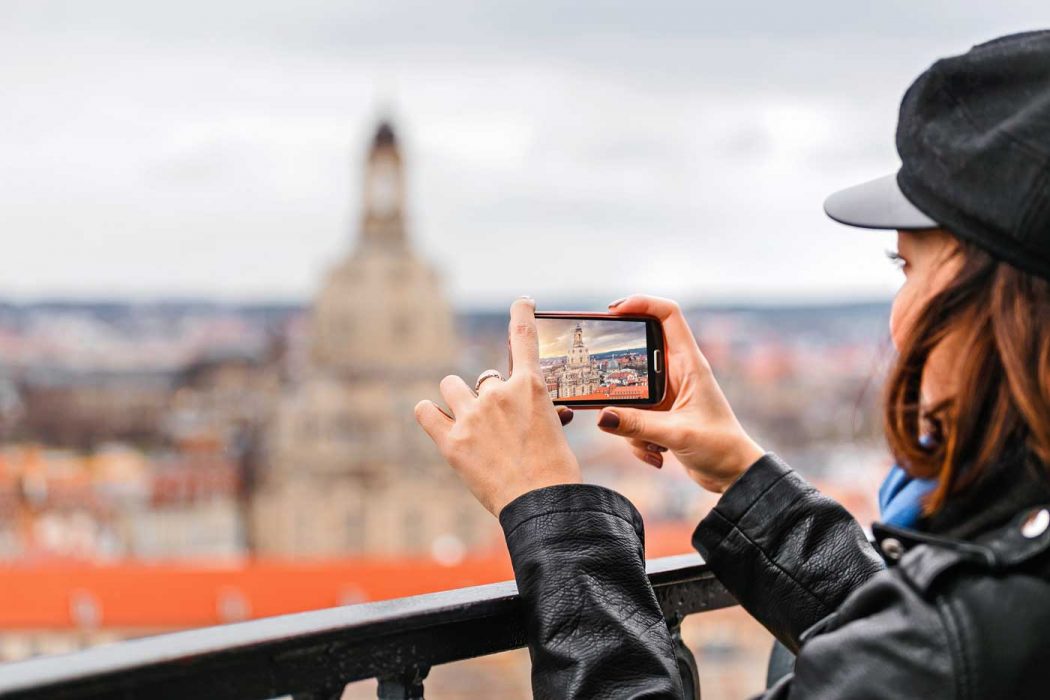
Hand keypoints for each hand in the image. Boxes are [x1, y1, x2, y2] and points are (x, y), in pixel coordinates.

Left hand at [415, 297, 581, 515]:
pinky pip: (425, 412)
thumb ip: (537, 411)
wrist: (542, 505)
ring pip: (451, 386)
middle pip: (484, 379)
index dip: (521, 313)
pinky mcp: (451, 441)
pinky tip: (433, 418)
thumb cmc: (556, 473)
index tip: (521, 301)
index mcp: (531, 387)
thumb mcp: (555, 432)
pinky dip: (428, 413)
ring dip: (458, 399)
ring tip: (468, 420)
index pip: (524, 336)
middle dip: (491, 397)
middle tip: (501, 426)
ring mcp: (472, 415)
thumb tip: (537, 411)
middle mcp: (498, 393)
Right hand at [598, 295, 763, 492]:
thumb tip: (601, 416)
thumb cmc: (720, 448)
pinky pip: (634, 416)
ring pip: (631, 391)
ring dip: (631, 421)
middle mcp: (678, 373)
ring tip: (651, 444)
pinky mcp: (661, 414)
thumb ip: (637, 424)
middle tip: (601, 377)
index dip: (642, 304)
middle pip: (640, 352)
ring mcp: (668, 393)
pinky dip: (637, 438)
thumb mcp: (676, 434)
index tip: (613, 311)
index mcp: (690, 364)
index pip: (668, 315)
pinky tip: (657, 456)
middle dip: (620, 372)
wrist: (734, 476)